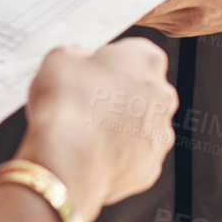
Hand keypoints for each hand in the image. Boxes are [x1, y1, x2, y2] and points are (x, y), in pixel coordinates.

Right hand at [17, 40, 176, 221]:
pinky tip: (91, 154)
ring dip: (120, 126)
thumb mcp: (59, 58)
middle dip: (119, 95)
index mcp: (146, 60)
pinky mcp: (150, 168)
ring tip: (84, 133)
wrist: (65, 163)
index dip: (107, 63)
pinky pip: (134, 157)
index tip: (89, 72)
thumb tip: (78, 59)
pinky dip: (117, 156)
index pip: (134, 53)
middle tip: (85, 103)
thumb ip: (77, 54)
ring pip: (141, 125)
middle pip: (142, 90)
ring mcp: (160, 135)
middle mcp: (162, 96)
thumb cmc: (66, 106)